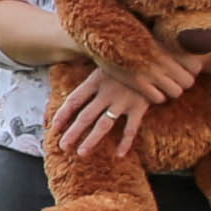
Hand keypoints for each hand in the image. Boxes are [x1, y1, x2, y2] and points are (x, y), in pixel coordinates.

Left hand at [46, 60, 191, 157]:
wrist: (158, 55)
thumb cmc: (128, 62)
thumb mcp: (106, 65)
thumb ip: (93, 80)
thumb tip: (76, 95)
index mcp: (95, 80)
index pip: (73, 100)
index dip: (62, 115)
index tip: (53, 128)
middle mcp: (107, 91)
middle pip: (85, 116)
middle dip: (73, 132)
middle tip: (63, 146)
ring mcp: (123, 100)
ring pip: (104, 124)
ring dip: (92, 140)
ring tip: (81, 153)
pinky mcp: (140, 106)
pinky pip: (131, 128)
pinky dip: (125, 142)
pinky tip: (119, 155)